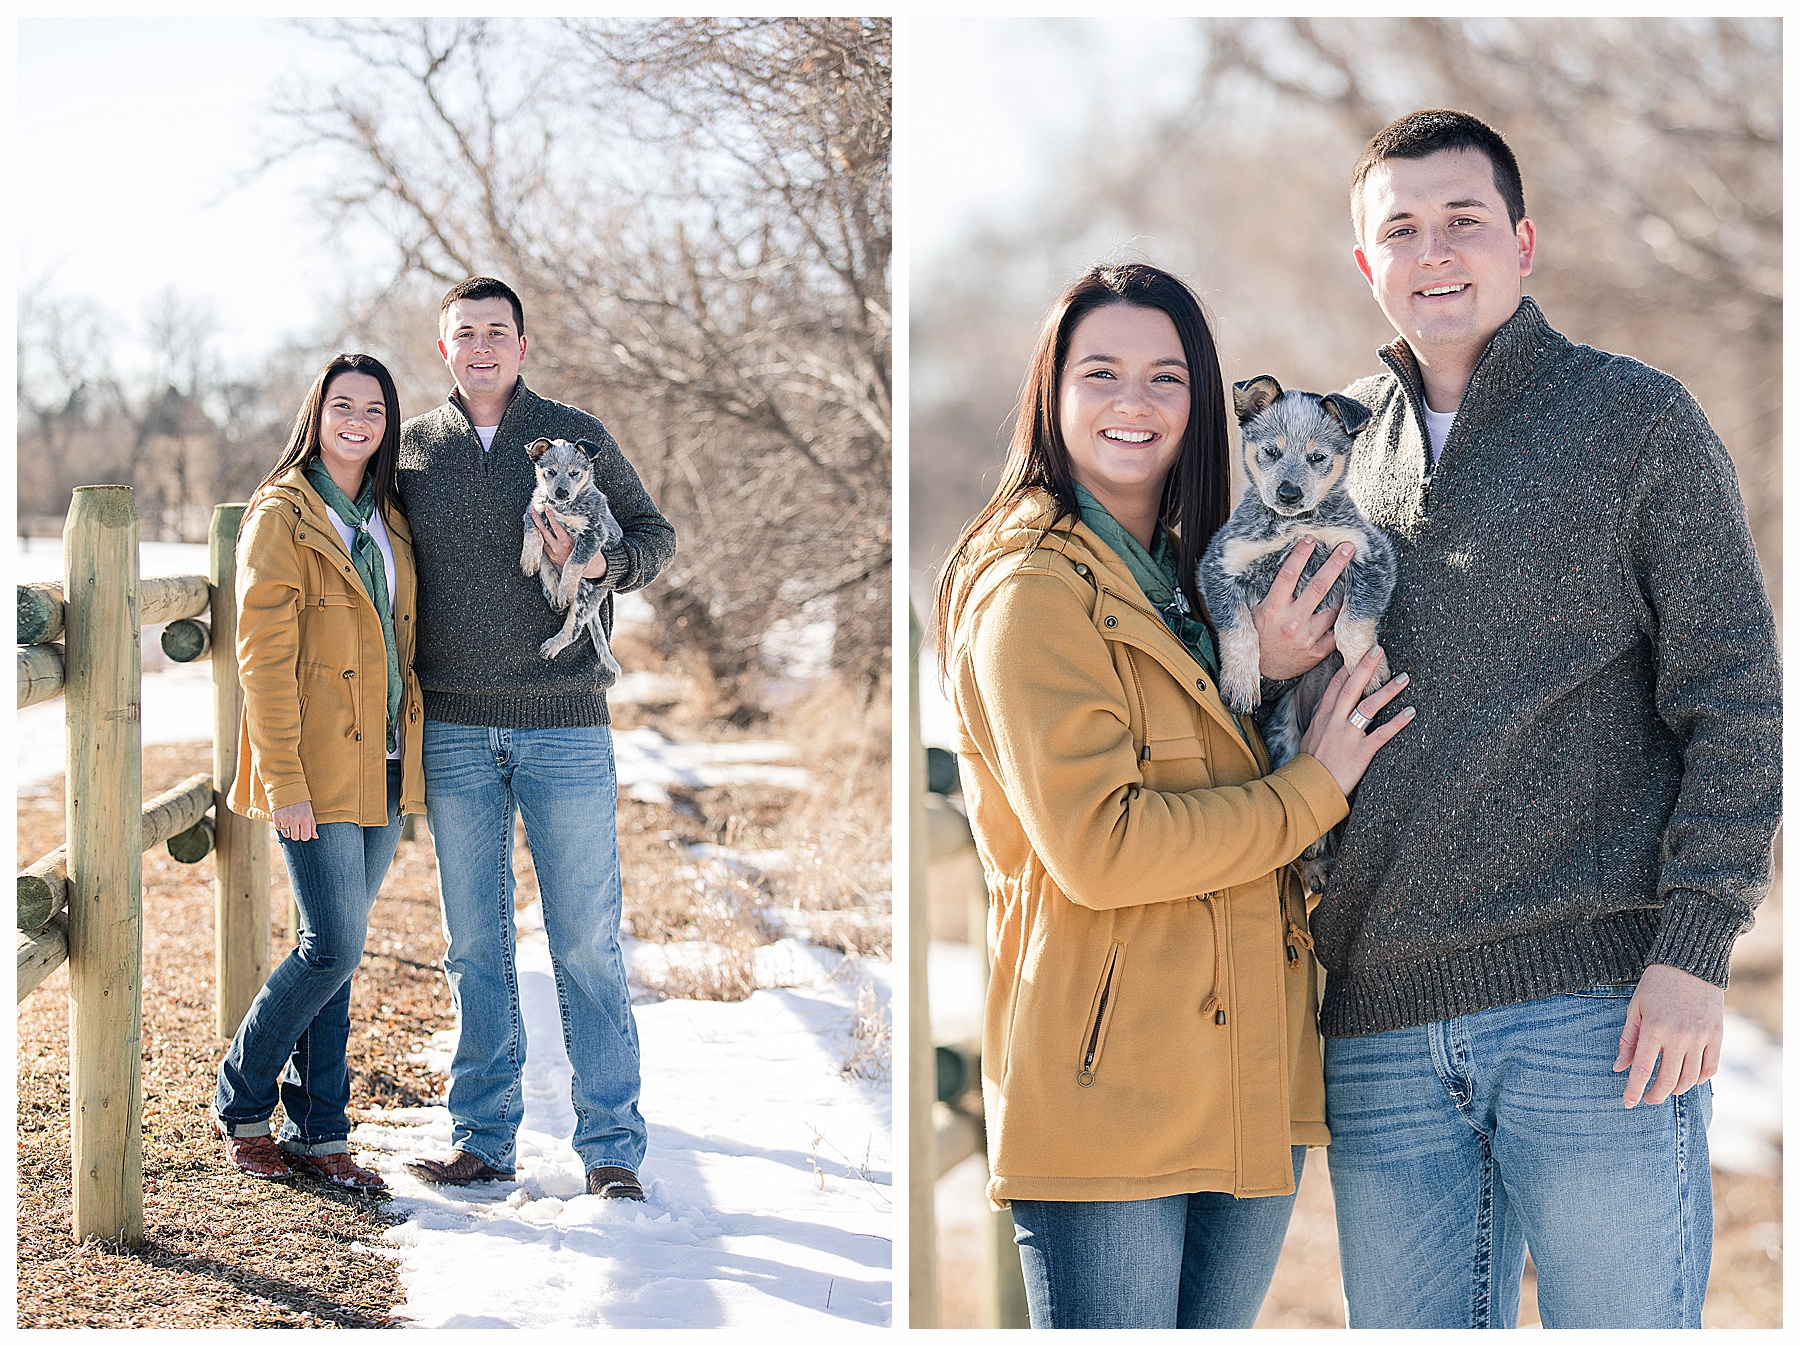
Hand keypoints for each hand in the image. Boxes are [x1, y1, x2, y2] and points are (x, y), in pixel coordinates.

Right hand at [271, 800, 317, 842]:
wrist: (288, 790)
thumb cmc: (301, 802)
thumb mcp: (309, 812)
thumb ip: (312, 825)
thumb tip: (315, 837)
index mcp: (305, 818)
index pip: (305, 837)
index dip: (304, 835)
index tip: (303, 831)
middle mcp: (295, 819)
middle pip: (295, 838)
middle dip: (296, 834)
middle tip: (296, 826)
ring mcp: (285, 819)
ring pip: (286, 835)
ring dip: (288, 830)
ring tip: (290, 822)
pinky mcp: (276, 817)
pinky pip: (278, 829)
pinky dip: (281, 826)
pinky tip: (284, 818)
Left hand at [532, 509, 607, 578]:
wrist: (588, 568)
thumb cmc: (587, 551)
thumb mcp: (584, 539)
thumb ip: (576, 531)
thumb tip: (571, 518)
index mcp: (567, 542)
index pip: (556, 527)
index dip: (550, 516)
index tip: (546, 508)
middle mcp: (558, 548)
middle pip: (544, 531)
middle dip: (537, 520)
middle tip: (533, 510)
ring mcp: (553, 553)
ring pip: (542, 538)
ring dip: (538, 528)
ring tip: (535, 518)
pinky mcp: (551, 557)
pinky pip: (545, 545)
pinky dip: (543, 538)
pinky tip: (541, 531)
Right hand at [1253, 536, 1354, 679]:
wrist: (1265, 672)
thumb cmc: (1260, 637)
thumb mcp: (1256, 612)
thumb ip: (1271, 593)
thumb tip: (1283, 566)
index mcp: (1273, 609)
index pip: (1288, 575)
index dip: (1300, 555)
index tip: (1311, 538)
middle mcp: (1291, 622)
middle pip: (1318, 587)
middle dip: (1335, 564)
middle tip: (1348, 547)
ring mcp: (1307, 637)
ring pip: (1334, 609)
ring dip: (1345, 591)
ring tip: (1354, 575)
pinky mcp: (1319, 651)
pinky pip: (1337, 631)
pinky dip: (1345, 619)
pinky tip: (1352, 606)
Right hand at [1298, 645, 1413, 795]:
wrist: (1308, 788)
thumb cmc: (1308, 767)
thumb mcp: (1310, 739)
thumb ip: (1321, 724)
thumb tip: (1327, 713)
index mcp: (1323, 717)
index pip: (1336, 687)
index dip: (1347, 669)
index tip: (1357, 655)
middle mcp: (1335, 721)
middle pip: (1352, 687)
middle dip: (1366, 667)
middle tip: (1379, 650)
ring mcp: (1348, 735)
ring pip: (1369, 706)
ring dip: (1388, 691)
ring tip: (1404, 677)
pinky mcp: (1361, 751)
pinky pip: (1382, 734)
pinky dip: (1398, 722)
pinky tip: (1411, 712)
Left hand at [1614, 963, 1723, 1107]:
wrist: (1690, 963)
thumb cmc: (1656, 985)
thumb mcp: (1635, 1008)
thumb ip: (1628, 1039)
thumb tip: (1618, 1067)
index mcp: (1654, 1029)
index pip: (1643, 1070)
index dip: (1634, 1090)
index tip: (1628, 1103)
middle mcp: (1679, 1037)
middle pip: (1668, 1079)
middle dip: (1656, 1095)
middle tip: (1648, 1099)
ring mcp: (1701, 1037)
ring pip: (1691, 1078)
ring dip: (1677, 1089)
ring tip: (1666, 1089)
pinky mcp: (1717, 1035)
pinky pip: (1711, 1067)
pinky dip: (1700, 1078)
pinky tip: (1688, 1078)